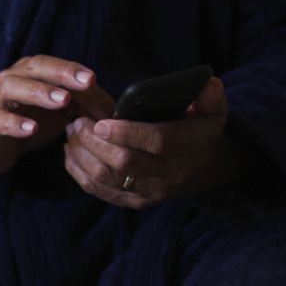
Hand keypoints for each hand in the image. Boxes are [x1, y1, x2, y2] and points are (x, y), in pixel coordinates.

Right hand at [0, 55, 113, 174]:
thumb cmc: (28, 121)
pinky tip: (31, 129)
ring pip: (15, 88)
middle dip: (62, 73)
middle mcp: (13, 79)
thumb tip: (114, 110)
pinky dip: (15, 123)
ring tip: (63, 100)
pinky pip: (0, 120)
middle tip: (85, 82)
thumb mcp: (58, 112)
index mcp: (31, 72)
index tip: (94, 78)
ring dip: (40, 92)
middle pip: (36, 68)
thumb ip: (83, 105)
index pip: (54, 65)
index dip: (73, 70)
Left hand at [63, 77, 244, 208]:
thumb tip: (203, 84)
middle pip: (126, 164)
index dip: (127, 133)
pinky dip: (80, 172)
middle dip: (96, 143)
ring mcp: (151, 192)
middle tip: (78, 122)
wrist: (205, 169)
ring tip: (72, 133)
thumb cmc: (202, 130)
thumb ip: (208, 95)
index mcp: (190, 147)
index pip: (157, 143)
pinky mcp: (135, 202)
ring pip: (108, 179)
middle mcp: (170, 175)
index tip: (101, 122)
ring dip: (83, 155)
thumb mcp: (214, 109)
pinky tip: (71, 152)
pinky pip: (101, 191)